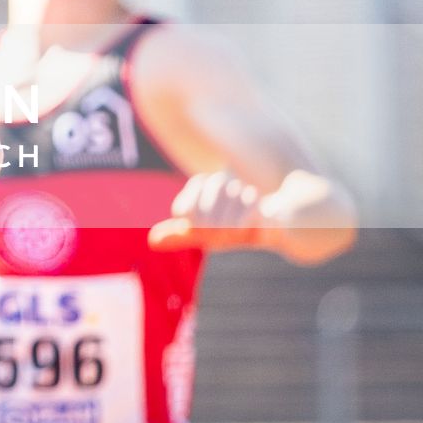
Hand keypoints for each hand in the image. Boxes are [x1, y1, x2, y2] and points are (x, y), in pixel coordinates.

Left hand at [147, 171, 266, 252]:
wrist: (270, 226)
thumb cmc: (230, 228)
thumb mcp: (202, 233)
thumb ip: (178, 235)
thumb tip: (152, 241)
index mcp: (201, 184)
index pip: (182, 211)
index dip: (191, 228)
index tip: (202, 229)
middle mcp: (218, 182)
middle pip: (201, 220)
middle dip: (210, 235)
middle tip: (221, 235)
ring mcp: (238, 189)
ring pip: (221, 223)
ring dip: (227, 234)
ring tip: (235, 232)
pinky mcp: (257, 201)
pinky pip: (241, 222)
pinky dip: (241, 231)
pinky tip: (247, 228)